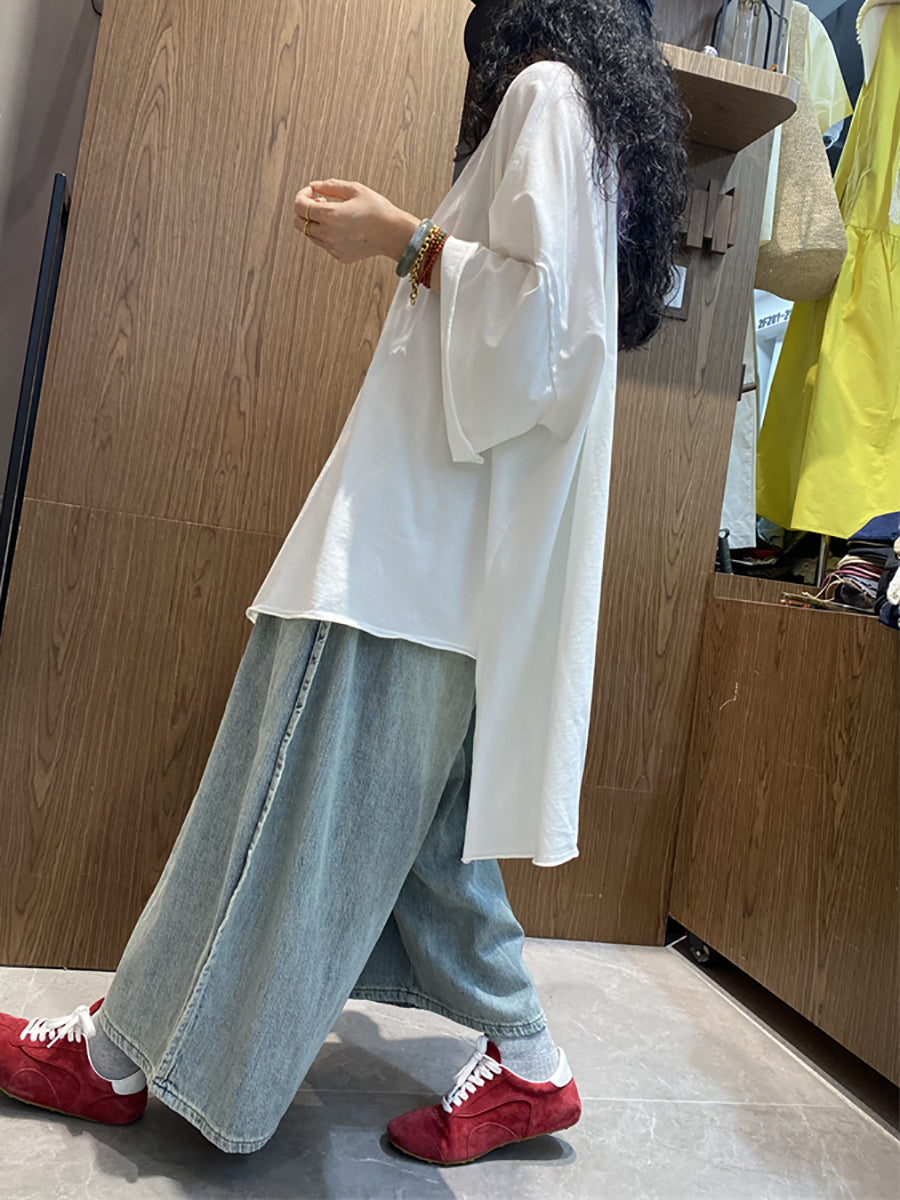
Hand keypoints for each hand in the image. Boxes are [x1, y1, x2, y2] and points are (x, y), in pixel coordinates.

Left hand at [294, 180, 419, 264]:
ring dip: (315, 222)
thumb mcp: (355, 189)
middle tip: (319, 202)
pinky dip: (326, 234)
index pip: (299, 206)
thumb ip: (330, 186)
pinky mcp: (339, 256)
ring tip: (333, 213)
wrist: (393, 233)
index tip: (311, 191)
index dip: (301, 195)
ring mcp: (333, 247)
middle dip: (303, 210)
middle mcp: (328, 234)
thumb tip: (314, 186)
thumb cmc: (377, 209)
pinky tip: (342, 226)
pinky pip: (323, 244)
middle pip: (298, 223)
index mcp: (330, 215)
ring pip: (310, 234)